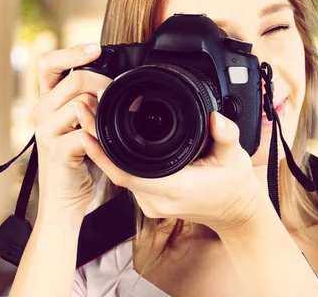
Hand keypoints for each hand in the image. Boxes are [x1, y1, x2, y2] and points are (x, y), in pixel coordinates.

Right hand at [32, 43, 111, 215]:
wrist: (65, 200)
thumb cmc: (78, 162)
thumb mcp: (82, 126)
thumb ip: (89, 102)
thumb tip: (114, 80)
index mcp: (46, 102)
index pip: (48, 64)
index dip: (72, 52)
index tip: (96, 49)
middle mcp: (40, 112)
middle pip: (73, 81)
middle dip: (103, 84)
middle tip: (118, 96)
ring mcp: (45, 131)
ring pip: (80, 103)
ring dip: (103, 112)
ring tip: (109, 127)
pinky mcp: (56, 149)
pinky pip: (85, 130)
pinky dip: (101, 136)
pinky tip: (102, 145)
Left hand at [74, 102, 264, 234]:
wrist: (235, 211)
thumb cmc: (233, 184)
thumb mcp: (234, 156)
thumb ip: (226, 135)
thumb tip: (216, 117)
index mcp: (175, 188)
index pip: (128, 173)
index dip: (103, 153)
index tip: (88, 128)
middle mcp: (157, 199)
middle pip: (116, 170)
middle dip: (96, 140)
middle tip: (82, 107)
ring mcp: (151, 202)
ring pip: (118, 174)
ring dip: (102, 147)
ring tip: (90, 114)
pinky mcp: (150, 199)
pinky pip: (126, 177)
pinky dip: (114, 157)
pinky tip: (107, 135)